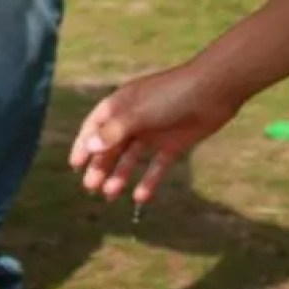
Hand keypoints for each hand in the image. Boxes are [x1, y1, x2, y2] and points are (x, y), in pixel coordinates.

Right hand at [70, 61, 242, 203]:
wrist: (213, 91)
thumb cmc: (171, 95)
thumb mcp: (139, 113)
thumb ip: (115, 131)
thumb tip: (91, 147)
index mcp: (121, 104)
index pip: (95, 126)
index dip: (84, 144)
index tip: (75, 166)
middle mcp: (134, 119)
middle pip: (112, 145)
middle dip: (100, 166)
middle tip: (90, 188)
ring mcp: (154, 133)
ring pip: (131, 158)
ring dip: (120, 175)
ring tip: (110, 195)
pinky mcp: (173, 145)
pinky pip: (156, 166)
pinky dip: (148, 181)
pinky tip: (139, 198)